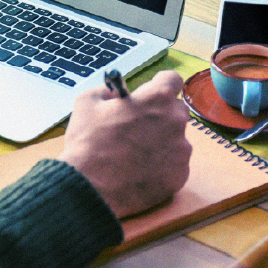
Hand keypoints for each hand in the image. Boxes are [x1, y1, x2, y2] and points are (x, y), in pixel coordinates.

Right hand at [58, 70, 190, 218]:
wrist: (90, 188)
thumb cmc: (88, 143)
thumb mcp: (87, 103)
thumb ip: (106, 90)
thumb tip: (115, 93)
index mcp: (156, 98)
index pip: (173, 80)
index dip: (159, 85)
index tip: (150, 93)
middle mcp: (175, 121)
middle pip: (177, 110)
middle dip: (161, 114)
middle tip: (139, 126)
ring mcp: (180, 150)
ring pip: (177, 139)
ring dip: (162, 141)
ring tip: (137, 154)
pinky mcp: (180, 175)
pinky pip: (175, 164)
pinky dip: (162, 165)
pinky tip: (141, 170)